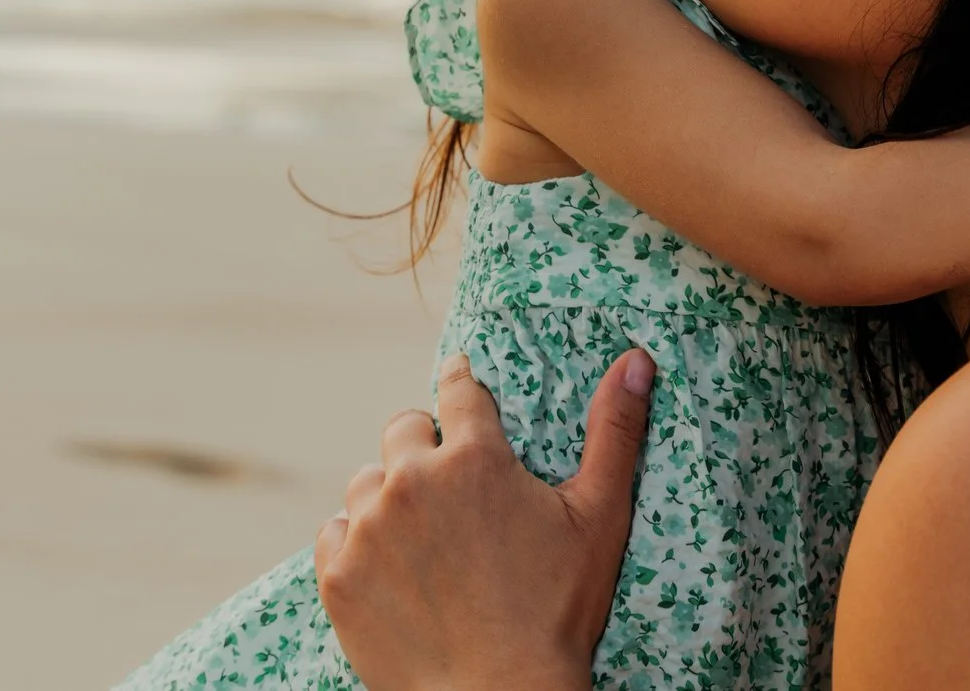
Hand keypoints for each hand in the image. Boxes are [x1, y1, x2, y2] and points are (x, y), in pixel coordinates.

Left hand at [316, 349, 654, 690]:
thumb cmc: (558, 610)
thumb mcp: (600, 516)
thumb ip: (615, 430)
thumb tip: (636, 359)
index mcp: (474, 457)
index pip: (458, 387)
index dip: (464, 385)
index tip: (463, 388)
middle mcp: (411, 481)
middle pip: (403, 429)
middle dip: (425, 445)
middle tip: (453, 485)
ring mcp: (368, 530)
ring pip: (366, 483)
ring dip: (389, 496)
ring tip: (424, 534)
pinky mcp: (338, 577)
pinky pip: (334, 533)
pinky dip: (356, 542)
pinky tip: (392, 567)